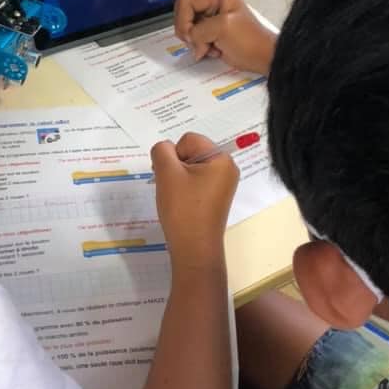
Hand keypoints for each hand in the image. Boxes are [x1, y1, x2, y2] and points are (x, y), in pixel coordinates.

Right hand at [151, 132, 238, 270]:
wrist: (193, 248)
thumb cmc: (183, 208)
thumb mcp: (167, 173)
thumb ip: (161, 151)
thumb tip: (164, 149)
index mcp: (221, 159)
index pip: (189, 140)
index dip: (173, 155)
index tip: (170, 176)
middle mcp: (227, 168)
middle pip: (191, 152)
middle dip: (175, 165)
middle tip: (170, 187)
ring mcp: (223, 184)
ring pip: (191, 167)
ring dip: (177, 177)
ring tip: (175, 196)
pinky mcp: (216, 197)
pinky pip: (196, 181)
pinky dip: (184, 188)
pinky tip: (180, 202)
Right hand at [174, 0, 275, 74]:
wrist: (263, 58)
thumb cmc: (250, 40)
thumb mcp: (223, 28)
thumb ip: (199, 30)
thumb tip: (190, 38)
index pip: (186, 3)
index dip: (184, 20)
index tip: (191, 35)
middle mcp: (212, 6)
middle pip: (183, 15)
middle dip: (188, 32)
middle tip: (200, 43)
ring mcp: (211, 21)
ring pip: (188, 29)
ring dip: (195, 42)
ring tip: (210, 47)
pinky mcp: (211, 34)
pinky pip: (195, 40)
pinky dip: (200, 48)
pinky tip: (214, 51)